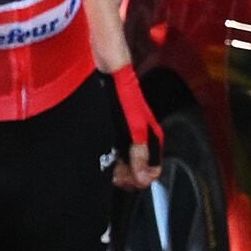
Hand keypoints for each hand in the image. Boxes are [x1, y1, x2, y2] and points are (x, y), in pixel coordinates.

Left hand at [105, 64, 160, 190]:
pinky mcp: (113, 131)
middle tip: (112, 173)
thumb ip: (140, 152)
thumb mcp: (135, 126)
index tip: (126, 179)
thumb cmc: (125, 93)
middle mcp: (140, 139)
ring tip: (104, 165)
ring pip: (123, 161)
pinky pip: (112, 151)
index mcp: (151, 139)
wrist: (109, 71)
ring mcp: (126, 135)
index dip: (139, 179)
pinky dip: (106, 157)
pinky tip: (99, 155)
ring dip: (114, 167)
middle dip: (125, 174)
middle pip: (136, 169)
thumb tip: (144, 178)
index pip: (151, 170)